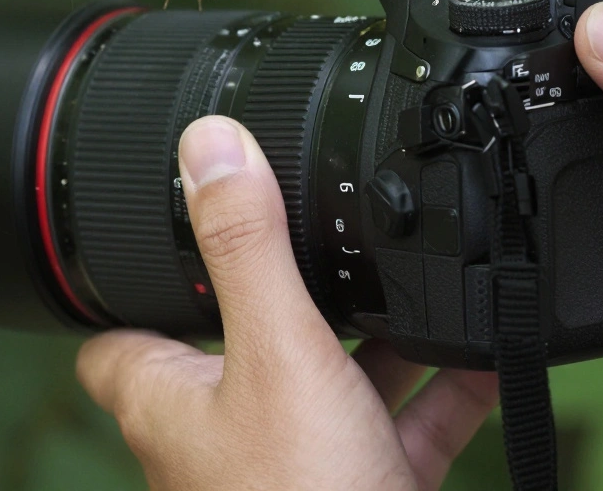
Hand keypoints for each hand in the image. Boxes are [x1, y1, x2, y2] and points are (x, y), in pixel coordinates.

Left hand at [76, 116, 498, 489]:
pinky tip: (484, 340)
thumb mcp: (276, 358)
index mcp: (174, 395)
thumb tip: (208, 146)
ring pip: (333, 370)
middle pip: (244, 330)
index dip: (134, 266)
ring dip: (376, 326)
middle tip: (330, 217)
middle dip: (292, 280)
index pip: (118, 322)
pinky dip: (442, 382)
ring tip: (419, 260)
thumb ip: (247, 251)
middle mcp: (228, 428)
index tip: (169, 208)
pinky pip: (404, 419)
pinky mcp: (366, 486)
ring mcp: (300, 460)